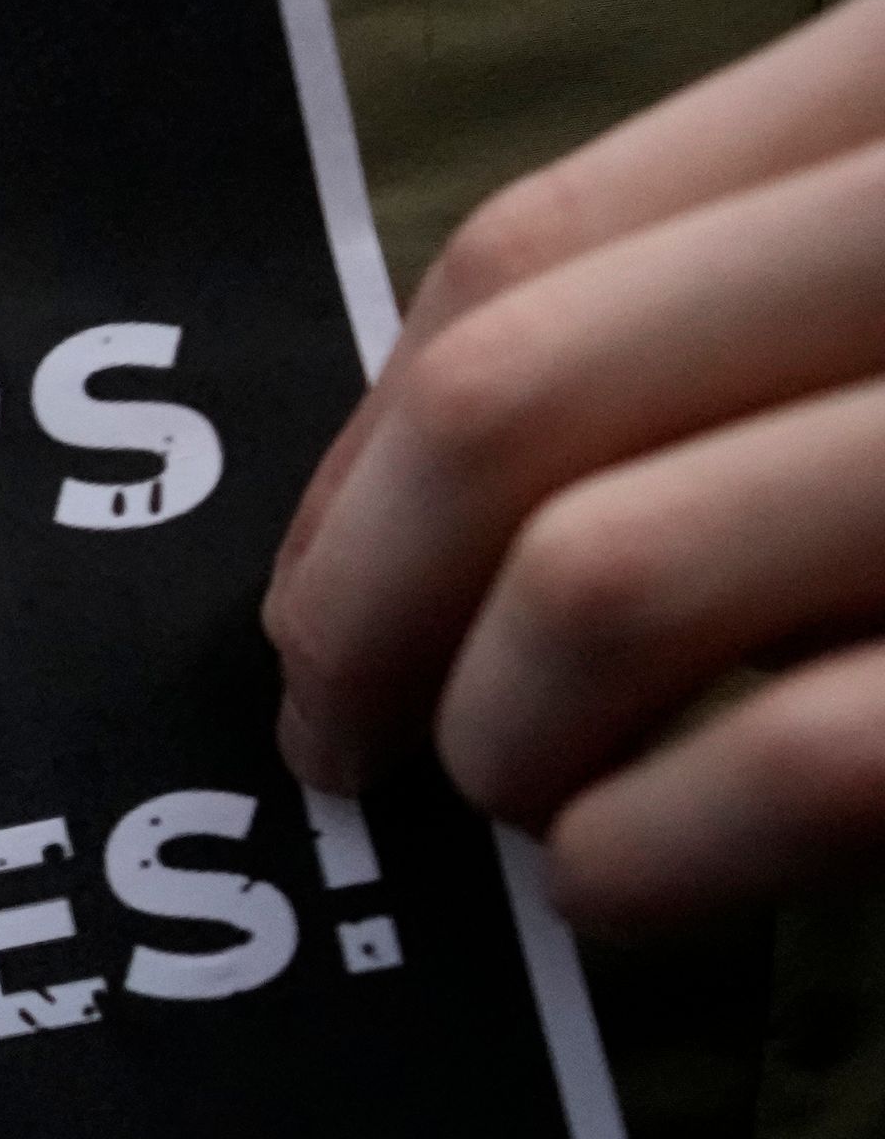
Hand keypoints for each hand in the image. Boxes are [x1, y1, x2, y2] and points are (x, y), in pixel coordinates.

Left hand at [268, 0, 884, 938]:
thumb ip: (724, 308)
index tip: (310, 599)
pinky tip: (621, 885)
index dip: (362, 461)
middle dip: (363, 614)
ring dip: (497, 735)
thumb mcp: (881, 270)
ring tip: (522, 801)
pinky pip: (794, 766)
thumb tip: (403, 510)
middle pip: (510, 403)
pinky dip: (643, 858)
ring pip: (605, 580)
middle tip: (339, 742)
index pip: (526, 254)